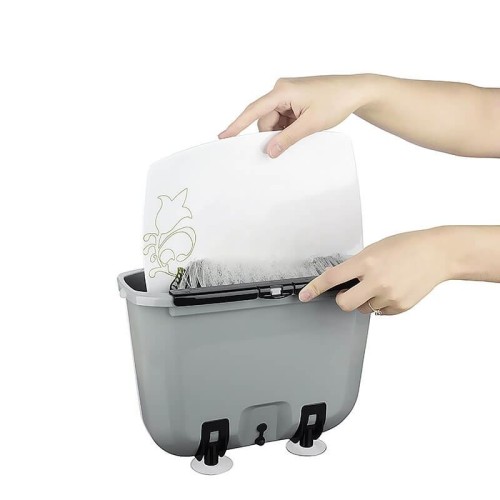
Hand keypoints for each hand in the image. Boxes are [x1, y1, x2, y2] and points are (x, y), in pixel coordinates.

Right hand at [218, 75, 374, 157]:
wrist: (355, 91)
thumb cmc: (336, 101)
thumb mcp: (311, 124)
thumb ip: (288, 139)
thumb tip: (269, 151)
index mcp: (282, 90)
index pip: (253, 111)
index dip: (237, 125)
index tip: (223, 137)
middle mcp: (281, 89)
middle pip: (265, 120)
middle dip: (274, 134)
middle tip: (292, 141)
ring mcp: (287, 94)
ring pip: (274, 121)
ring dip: (284, 131)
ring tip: (304, 130)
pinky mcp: (293, 99)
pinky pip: (283, 118)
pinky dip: (289, 127)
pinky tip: (303, 127)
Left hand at [299, 228, 452, 314]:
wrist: (438, 254)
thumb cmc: (407, 246)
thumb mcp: (375, 248)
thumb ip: (357, 265)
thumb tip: (340, 281)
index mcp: (367, 261)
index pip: (333, 278)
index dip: (315, 288)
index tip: (305, 295)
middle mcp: (377, 281)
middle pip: (345, 304)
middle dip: (342, 299)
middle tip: (348, 291)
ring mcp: (390, 296)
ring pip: (364, 308)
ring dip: (365, 300)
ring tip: (382, 282)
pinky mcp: (400, 307)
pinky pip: (380, 312)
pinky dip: (381, 303)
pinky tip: (393, 288)